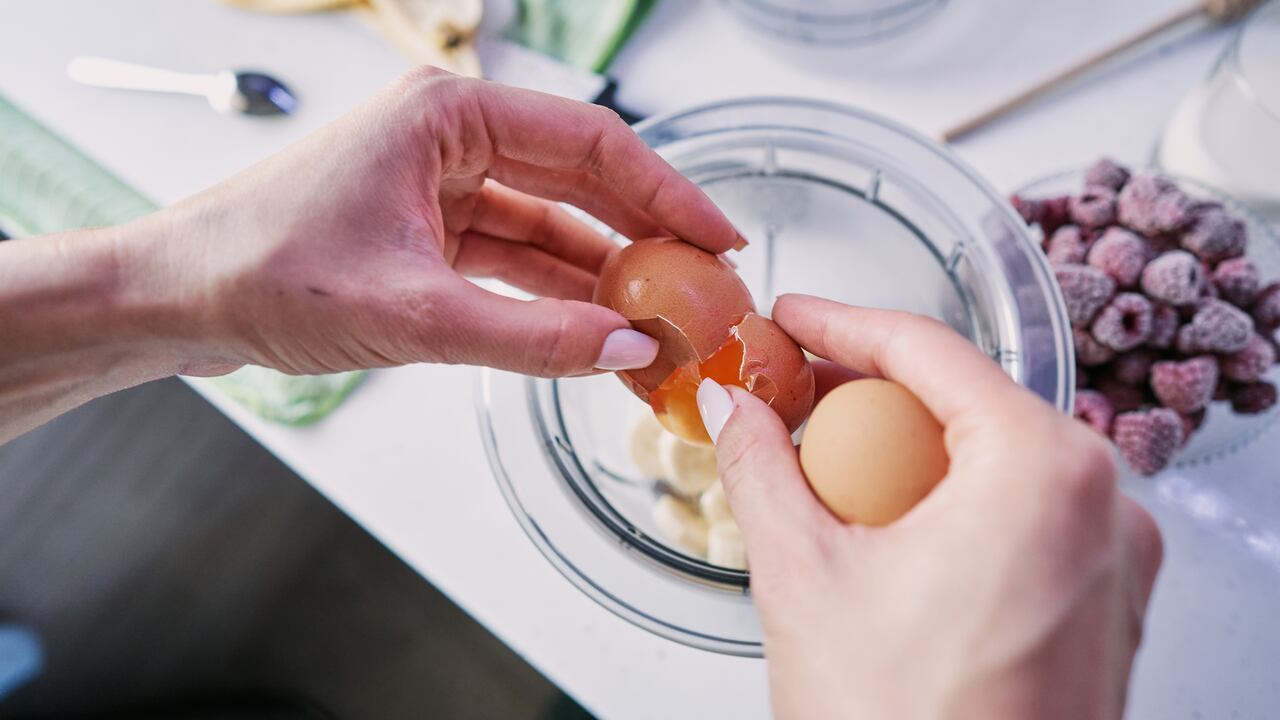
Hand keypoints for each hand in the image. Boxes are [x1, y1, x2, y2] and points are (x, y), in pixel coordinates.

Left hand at [127, 68, 741, 376]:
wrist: (175, 301)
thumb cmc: (262, 273)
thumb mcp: (413, 311)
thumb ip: (529, 335)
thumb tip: (624, 347)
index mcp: (448, 118)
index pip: (590, 145)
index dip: (667, 192)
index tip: (719, 237)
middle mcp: (450, 141)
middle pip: (580, 182)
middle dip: (645, 236)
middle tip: (707, 286)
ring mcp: (440, 189)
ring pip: (550, 227)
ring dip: (603, 275)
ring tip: (663, 321)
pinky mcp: (428, 236)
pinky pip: (514, 262)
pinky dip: (555, 297)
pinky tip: (598, 330)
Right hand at [696, 295, 1161, 719]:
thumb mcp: (803, 579)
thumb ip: (761, 470)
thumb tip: (734, 412)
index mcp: (1042, 470)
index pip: (928, 351)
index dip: (841, 323)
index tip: (790, 318)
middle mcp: (1101, 501)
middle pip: (963, 404)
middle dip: (866, 400)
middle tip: (789, 405)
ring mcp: (1112, 556)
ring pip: (991, 461)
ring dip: (903, 458)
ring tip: (825, 484)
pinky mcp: (1104, 604)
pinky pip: (1020, 518)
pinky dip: (948, 509)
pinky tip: (883, 541)